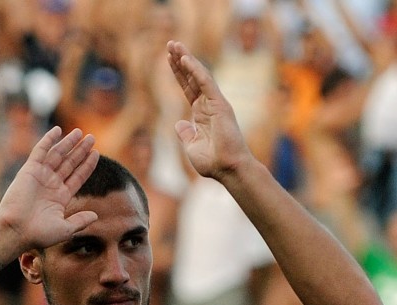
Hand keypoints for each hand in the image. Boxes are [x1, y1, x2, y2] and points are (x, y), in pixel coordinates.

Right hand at [0, 126, 99, 250]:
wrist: (16, 230)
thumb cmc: (39, 234)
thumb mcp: (65, 229)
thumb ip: (80, 221)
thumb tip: (96, 216)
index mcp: (60, 197)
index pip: (77, 177)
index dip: (86, 166)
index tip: (96, 154)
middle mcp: (51, 185)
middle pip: (69, 164)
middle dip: (80, 151)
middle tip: (91, 138)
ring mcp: (40, 176)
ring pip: (57, 155)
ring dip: (68, 143)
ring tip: (80, 133)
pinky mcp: (29, 170)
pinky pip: (40, 151)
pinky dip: (48, 140)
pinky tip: (58, 130)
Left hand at [166, 40, 250, 180]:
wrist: (228, 169)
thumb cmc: (213, 163)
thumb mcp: (192, 147)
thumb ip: (186, 134)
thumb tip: (179, 123)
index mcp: (201, 114)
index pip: (187, 88)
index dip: (178, 73)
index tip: (168, 58)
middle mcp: (208, 105)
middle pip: (191, 78)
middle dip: (180, 60)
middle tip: (170, 43)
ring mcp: (215, 103)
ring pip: (198, 75)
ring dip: (186, 59)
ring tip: (174, 45)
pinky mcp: (220, 104)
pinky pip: (206, 83)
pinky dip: (195, 70)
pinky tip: (185, 59)